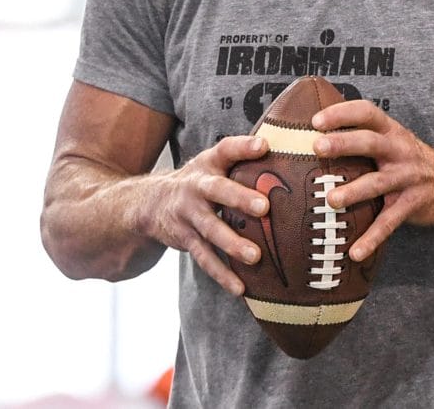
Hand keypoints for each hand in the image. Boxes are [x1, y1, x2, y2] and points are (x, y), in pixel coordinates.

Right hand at [138, 135, 271, 295]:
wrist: (150, 203)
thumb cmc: (199, 181)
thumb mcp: (214, 162)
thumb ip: (243, 156)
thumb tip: (283, 149)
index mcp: (209, 165)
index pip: (226, 150)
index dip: (244, 146)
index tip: (265, 146)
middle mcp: (196, 188)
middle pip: (218, 191)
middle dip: (240, 198)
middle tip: (265, 207)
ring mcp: (189, 215)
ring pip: (210, 230)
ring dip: (232, 243)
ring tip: (255, 256)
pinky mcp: (186, 240)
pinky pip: (204, 259)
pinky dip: (222, 274)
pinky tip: (240, 288)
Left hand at [311, 101, 433, 261]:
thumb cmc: (409, 159)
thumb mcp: (393, 139)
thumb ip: (365, 134)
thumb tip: (317, 134)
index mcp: (391, 131)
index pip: (367, 113)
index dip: (342, 113)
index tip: (316, 120)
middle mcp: (399, 150)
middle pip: (370, 143)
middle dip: (344, 143)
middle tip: (318, 147)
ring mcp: (406, 178)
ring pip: (378, 183)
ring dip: (354, 191)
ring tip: (331, 200)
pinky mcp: (410, 204)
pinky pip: (389, 222)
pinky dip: (372, 238)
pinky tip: (355, 252)